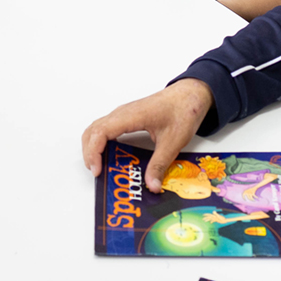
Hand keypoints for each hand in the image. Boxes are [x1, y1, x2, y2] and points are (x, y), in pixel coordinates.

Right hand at [80, 78, 212, 190]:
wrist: (190, 94)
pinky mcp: (127, 118)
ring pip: (97, 129)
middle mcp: (122, 114)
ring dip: (93, 147)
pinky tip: (110, 156)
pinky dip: (101, 142)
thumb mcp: (173, 142)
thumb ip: (160, 164)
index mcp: (131, 116)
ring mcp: (123, 115)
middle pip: (93, 131)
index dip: (94, 152)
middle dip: (90, 153)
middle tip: (97, 172)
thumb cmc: (182, 110)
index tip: (97, 170)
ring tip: (100, 166)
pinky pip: (106, 128)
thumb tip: (151, 185)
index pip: (101, 132)